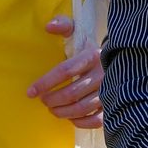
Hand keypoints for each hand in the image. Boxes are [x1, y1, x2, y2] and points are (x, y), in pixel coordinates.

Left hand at [27, 13, 103, 128]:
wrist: (117, 58)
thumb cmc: (89, 47)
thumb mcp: (78, 32)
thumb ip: (63, 25)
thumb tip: (48, 27)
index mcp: (92, 55)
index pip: (65, 71)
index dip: (45, 82)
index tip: (31, 92)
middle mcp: (102, 74)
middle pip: (71, 93)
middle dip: (52, 100)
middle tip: (43, 100)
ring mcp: (109, 90)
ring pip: (81, 108)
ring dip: (62, 112)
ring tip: (52, 109)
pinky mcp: (113, 104)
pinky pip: (96, 119)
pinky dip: (80, 122)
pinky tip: (70, 117)